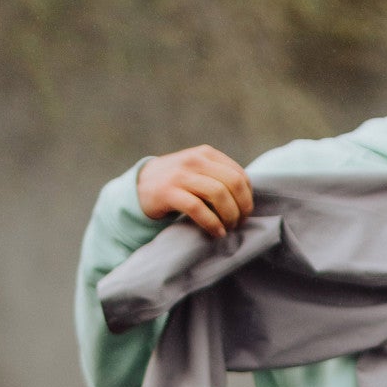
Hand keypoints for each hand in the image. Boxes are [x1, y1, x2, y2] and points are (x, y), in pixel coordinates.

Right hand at [136, 145, 253, 235]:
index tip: (244, 213)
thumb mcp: (198, 172)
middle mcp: (195, 160)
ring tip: (228, 228)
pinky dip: (212, 223)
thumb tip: (246, 198)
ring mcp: (181, 175)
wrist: (139, 187)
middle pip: (233, 183)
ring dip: (229, 216)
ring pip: (219, 194)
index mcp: (206, 154)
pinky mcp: (168, 192)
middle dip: (242, 207)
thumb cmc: (175, 184)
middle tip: (239, 223)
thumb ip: (218, 177)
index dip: (247, 197)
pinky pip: (198, 209)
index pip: (239, 174)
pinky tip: (216, 232)